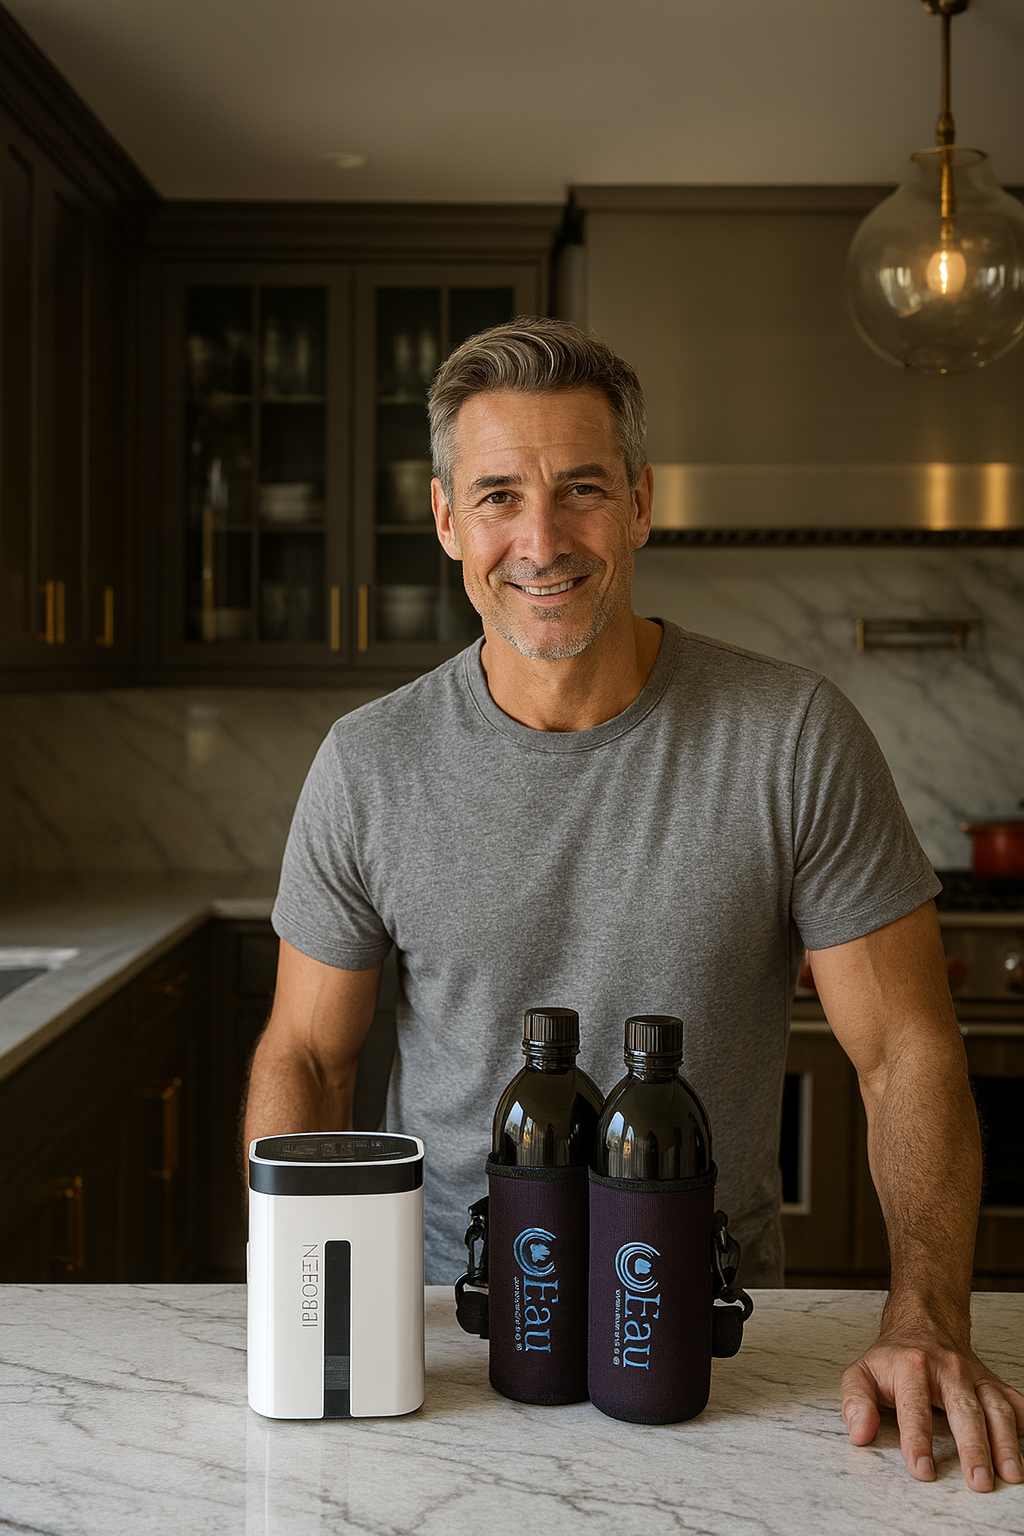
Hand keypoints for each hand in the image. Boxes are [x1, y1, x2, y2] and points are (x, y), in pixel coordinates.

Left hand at [841, 1333, 1023, 1490]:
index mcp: (911, 1367)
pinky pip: (1014, 1401)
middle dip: (973, 1447)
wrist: (923, 1324)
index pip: (914, 1407)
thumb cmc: (893, 1359)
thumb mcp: (862, 1372)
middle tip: (978, 1481)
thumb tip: (860, 1433)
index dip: (917, 1440)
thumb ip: (855, 1402)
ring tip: (1011, 1474)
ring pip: (996, 1408)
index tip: (923, 1470)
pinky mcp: (993, 1383)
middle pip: (964, 1409)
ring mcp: (974, 1376)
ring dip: (1005, 1442)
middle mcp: (947, 1370)